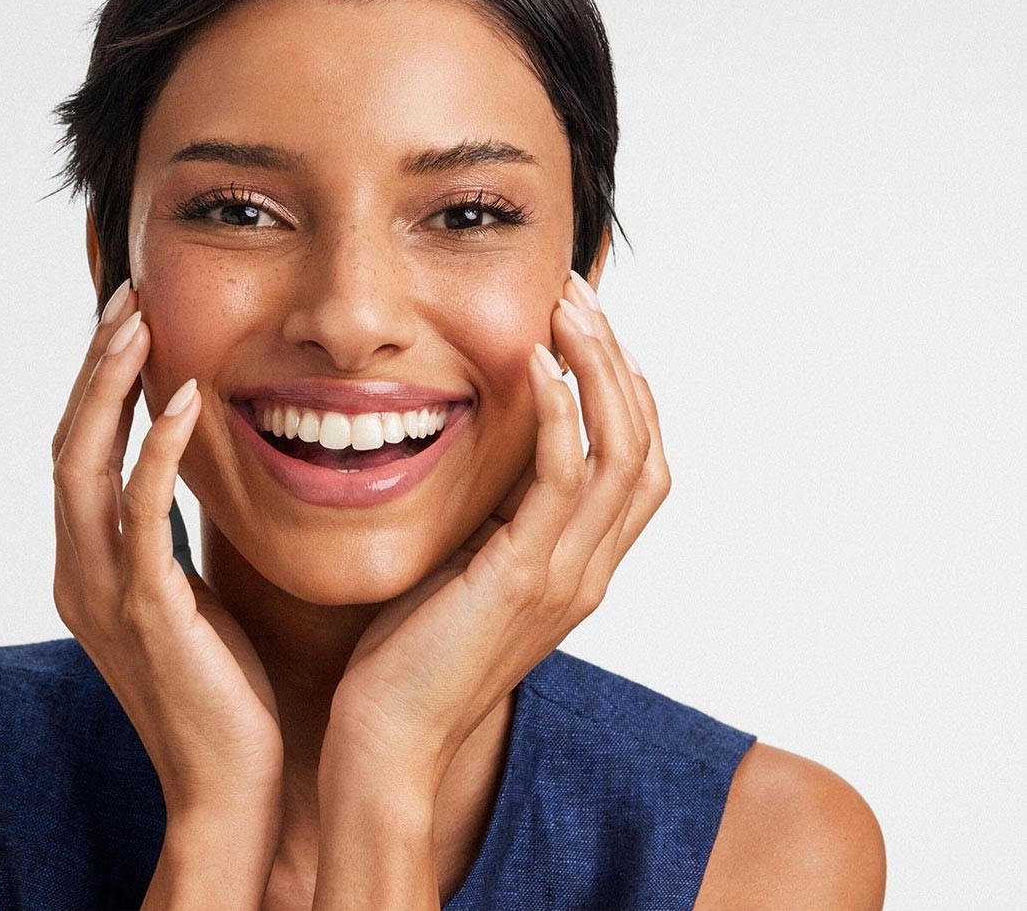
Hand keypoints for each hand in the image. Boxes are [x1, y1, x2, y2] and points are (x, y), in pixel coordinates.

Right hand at [51, 281, 284, 824]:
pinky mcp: (146, 612)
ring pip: (83, 465)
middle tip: (127, 296)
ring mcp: (104, 592)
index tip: (128, 317)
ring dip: (109, 387)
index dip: (97, 382)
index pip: (78, 452)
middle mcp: (77, 571)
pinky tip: (184, 399)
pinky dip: (156, 450)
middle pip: (66, 443)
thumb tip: (188, 472)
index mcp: (86, 565)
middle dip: (95, 366)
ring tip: (139, 319)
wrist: (230, 788)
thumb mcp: (189, 593)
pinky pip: (141, 514)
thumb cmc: (224, 688)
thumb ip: (172, 535)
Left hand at [319, 270, 668, 794]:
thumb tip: (477, 448)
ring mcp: (565, 576)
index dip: (623, 388)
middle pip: (646, 445)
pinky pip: (561, 478)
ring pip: (621, 452)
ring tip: (566, 306)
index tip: (584, 326)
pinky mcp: (523, 577)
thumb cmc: (408, 654)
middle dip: (619, 360)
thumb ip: (490, 515)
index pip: (637, 463)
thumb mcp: (463, 567)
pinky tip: (533, 363)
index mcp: (579, 566)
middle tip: (578, 293)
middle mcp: (589, 569)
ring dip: (598, 368)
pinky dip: (557, 413)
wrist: (388, 740)